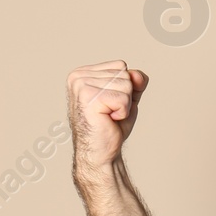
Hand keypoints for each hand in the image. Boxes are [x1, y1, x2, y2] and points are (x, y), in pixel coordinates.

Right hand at [67, 59, 148, 176]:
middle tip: (111, 111)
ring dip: (125, 105)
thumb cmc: (112, 124)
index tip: (111, 102)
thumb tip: (137, 75)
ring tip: (109, 115)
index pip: (121, 66)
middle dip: (126, 96)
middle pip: (125, 74)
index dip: (125, 87)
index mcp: (83, 73)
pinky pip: (123, 99)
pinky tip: (108, 119)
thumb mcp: (128, 96)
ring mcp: (81, 86)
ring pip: (126, 85)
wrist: (102, 149)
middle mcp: (78, 76)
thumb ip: (136, 81)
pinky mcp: (88, 98)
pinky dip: (123, 111)